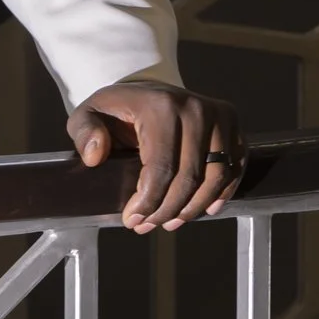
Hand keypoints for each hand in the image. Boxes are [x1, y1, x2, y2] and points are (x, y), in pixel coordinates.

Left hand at [66, 79, 243, 230]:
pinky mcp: (232, 126)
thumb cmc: (118, 110)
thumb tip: (95, 156)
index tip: (132, 220)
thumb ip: (85, 132)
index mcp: (160, 106)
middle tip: (148, 225)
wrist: (148, 92)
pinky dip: (221, 193)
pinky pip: (233, 168)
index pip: (161, 168)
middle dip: (167, 210)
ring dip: (193, 208)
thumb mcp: (88, 114)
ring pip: (215, 177)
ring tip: (171, 221)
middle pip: (189, 177)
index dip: (148, 202)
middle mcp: (195, 109)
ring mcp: (219, 117)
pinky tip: (204, 209)